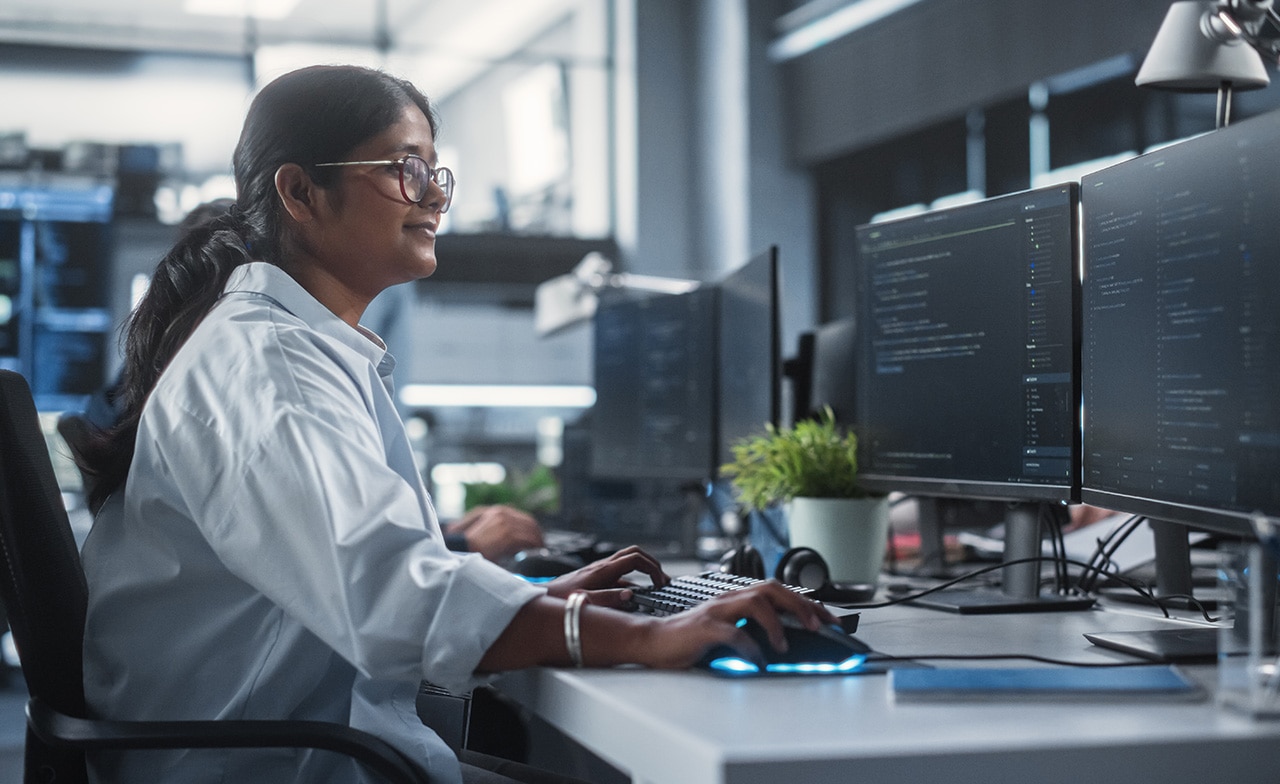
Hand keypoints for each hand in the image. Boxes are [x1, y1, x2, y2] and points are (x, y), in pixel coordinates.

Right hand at [445, 505, 543, 561]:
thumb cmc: (471, 545)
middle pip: (530, 523)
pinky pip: (528, 540)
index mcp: (498, 511)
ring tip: (539, 552)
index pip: (524, 518)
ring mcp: (506, 523)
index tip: (536, 539)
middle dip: (537, 535)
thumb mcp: (485, 529)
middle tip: (541, 547)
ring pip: (531, 531)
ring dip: (537, 542)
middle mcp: (503, 513)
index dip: (533, 530)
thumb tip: (517, 539)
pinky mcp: (507, 534)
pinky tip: (534, 554)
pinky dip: (534, 547)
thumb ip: (500, 528)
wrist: (461, 549)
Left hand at [545, 545, 669, 608]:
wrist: (540, 598)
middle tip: (662, 579)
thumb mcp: (585, 602)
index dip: (652, 567)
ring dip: (643, 572)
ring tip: (654, 587)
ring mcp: (599, 571)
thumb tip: (630, 595)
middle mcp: (602, 567)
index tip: (660, 582)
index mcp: (602, 570)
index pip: (635, 559)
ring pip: (627, 563)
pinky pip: (619, 575)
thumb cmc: (558, 600)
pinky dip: (631, 582)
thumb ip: (608, 599)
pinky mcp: (595, 578)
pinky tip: (632, 596)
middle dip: (652, 564)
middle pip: (634, 554)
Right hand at [634, 581, 838, 669]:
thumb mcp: (729, 632)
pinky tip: (758, 660)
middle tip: (819, 625)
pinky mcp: (703, 628)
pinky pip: (731, 633)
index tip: (831, 620)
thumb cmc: (690, 639)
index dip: (808, 603)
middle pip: (772, 588)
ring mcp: (716, 611)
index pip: (780, 591)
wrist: (652, 641)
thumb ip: (752, 631)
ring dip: (776, 622)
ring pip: (754, 602)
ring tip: (785, 644)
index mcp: (737, 598)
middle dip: (800, 605)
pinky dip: (749, 646)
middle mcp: (729, 599)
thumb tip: (789, 644)